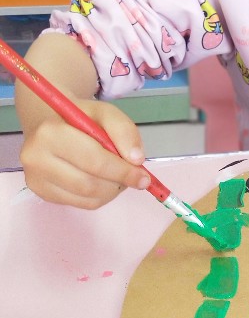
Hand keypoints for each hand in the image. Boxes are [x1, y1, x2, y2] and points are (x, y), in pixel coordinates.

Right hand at [19, 99, 150, 209]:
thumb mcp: (105, 113)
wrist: (51, 123)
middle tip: (135, 177)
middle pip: (89, 184)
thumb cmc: (80, 118)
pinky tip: (103, 181)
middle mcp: (36, 159)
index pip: (93, 160)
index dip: (122, 171)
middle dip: (118, 183)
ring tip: (118, 176)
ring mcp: (36, 180)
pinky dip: (100, 196)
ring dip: (112, 191)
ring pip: (87, 198)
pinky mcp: (42, 194)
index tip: (144, 177)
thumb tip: (136, 159)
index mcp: (50, 134)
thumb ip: (124, 131)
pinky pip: (81, 204)